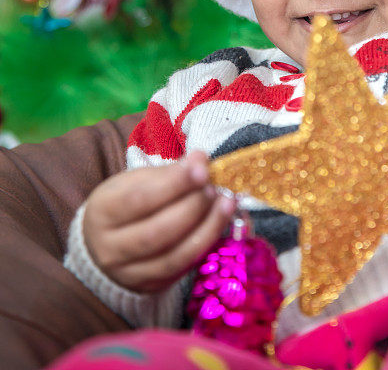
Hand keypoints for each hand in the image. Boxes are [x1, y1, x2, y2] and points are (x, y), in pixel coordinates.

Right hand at [83, 151, 235, 293]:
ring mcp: (129, 273)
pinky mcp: (149, 287)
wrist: (102, 243)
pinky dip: (204, 245)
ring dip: (207, 228)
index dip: (174, 183)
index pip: (139, 198)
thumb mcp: (134, 180)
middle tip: (214, 187)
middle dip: (193, 206)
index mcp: (102, 211)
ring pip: (173, 256)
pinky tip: (218, 225)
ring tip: (226, 203)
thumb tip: (200, 160)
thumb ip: (168, 172)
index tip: (201, 167)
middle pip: (157, 231)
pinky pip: (182, 269)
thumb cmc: (124, 203)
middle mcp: (110, 248)